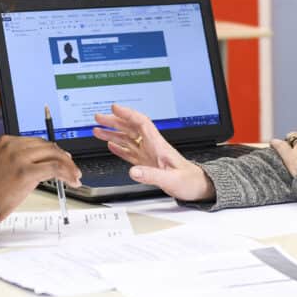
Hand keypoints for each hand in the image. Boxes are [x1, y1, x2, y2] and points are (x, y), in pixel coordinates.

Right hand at [0, 135, 81, 220]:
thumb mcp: (5, 166)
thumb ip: (23, 158)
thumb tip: (48, 161)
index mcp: (7, 142)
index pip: (38, 142)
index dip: (55, 150)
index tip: (64, 159)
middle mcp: (13, 146)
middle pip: (48, 146)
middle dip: (64, 158)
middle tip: (73, 169)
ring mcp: (19, 158)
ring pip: (54, 156)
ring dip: (69, 166)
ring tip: (75, 176)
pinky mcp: (26, 172)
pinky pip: (54, 168)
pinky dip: (67, 174)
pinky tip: (72, 181)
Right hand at [93, 104, 213, 201]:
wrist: (198, 188)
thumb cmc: (189, 182)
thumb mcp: (171, 180)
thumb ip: (151, 175)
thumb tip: (133, 171)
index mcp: (158, 146)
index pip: (141, 123)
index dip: (128, 114)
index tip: (115, 108)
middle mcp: (152, 147)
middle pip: (131, 129)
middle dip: (115, 121)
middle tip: (99, 117)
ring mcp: (149, 155)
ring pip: (128, 139)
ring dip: (113, 134)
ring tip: (98, 130)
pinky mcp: (148, 164)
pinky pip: (131, 152)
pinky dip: (120, 148)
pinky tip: (111, 145)